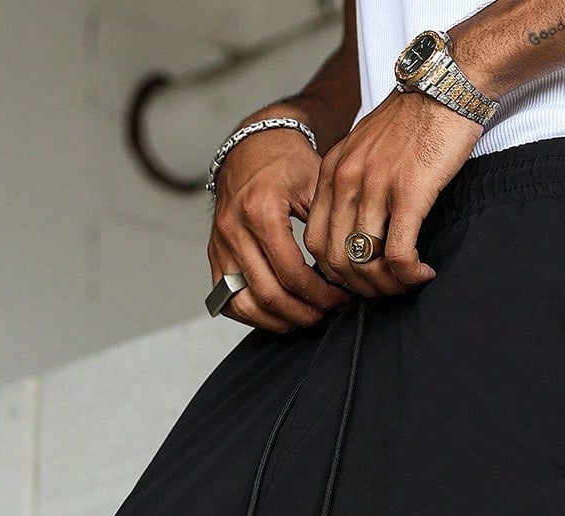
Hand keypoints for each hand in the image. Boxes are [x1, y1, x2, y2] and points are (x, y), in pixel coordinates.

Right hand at [209, 124, 351, 333]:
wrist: (253, 147)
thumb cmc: (287, 162)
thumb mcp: (317, 183)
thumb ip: (330, 227)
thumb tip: (350, 269)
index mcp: (261, 212)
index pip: (292, 274)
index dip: (320, 295)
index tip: (340, 299)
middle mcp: (234, 230)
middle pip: (268, 295)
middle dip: (303, 313)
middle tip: (326, 314)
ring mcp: (220, 244)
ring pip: (245, 304)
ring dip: (277, 320)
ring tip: (304, 317)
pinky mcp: (214, 254)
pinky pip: (228, 299)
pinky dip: (254, 314)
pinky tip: (278, 312)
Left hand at [305, 91, 482, 297]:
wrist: (445, 87)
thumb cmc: (413, 121)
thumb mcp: (365, 149)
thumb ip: (353, 185)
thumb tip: (356, 231)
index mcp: (331, 171)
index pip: (315, 242)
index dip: (334, 274)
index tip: (359, 281)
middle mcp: (346, 179)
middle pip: (336, 260)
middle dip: (360, 288)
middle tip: (385, 292)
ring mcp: (375, 186)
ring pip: (365, 262)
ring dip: (387, 286)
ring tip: (406, 285)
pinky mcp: (408, 193)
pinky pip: (398, 253)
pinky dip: (409, 275)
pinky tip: (424, 274)